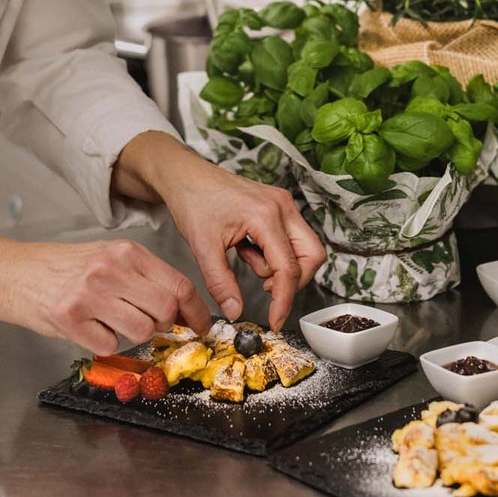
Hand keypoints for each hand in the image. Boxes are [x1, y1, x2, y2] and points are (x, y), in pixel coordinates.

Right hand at [0, 238, 210, 355]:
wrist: (12, 272)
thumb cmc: (60, 267)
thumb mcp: (106, 256)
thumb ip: (141, 276)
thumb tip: (179, 306)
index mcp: (125, 252)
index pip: (179, 285)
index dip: (196, 312)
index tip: (200, 326)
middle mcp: (111, 270)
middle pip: (165, 311)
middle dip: (163, 325)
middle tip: (147, 324)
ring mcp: (90, 294)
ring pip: (141, 331)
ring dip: (132, 335)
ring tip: (110, 322)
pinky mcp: (70, 319)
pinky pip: (109, 345)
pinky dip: (104, 344)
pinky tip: (89, 328)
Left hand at [114, 133, 325, 330]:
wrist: (185, 175)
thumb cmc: (193, 201)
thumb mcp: (202, 247)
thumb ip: (221, 283)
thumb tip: (235, 312)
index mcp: (266, 215)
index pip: (289, 268)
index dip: (284, 300)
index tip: (275, 321)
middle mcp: (282, 207)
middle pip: (312, 256)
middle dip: (293, 280)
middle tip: (264, 287)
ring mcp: (283, 204)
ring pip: (305, 248)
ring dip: (279, 265)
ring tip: (244, 256)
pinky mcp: (279, 206)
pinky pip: (290, 239)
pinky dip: (274, 253)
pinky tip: (246, 247)